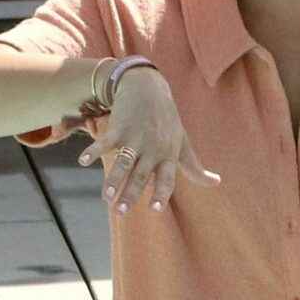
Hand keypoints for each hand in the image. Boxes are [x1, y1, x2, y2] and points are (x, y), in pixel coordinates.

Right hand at [74, 68, 220, 214]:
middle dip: (131, 193)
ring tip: (106, 197)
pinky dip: (93, 150)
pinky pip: (105, 142)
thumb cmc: (167, 120)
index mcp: (168, 155)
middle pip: (141, 175)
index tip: (154, 210)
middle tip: (121, 212)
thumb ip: (194, 167)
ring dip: (113, 179)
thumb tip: (216, 182)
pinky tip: (83, 161)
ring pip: (124, 162)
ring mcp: (135, 138)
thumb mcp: (183, 142)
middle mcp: (152, 148)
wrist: (149, 88)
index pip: (166, 179)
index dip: (160, 193)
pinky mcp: (118, 128)